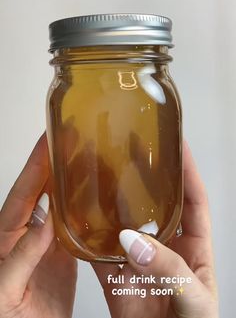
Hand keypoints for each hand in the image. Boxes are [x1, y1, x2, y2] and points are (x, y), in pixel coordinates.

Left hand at [0, 134, 76, 317]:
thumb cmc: (7, 315)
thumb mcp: (5, 287)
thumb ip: (22, 254)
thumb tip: (43, 221)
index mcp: (7, 234)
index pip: (24, 190)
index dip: (36, 163)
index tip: (48, 140)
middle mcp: (29, 231)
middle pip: (44, 188)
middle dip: (57, 162)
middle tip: (73, 139)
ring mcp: (49, 241)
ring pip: (62, 202)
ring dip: (74, 179)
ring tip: (89, 158)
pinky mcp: (66, 253)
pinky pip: (76, 222)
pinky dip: (86, 205)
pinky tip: (98, 195)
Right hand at [93, 142, 218, 317]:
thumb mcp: (195, 299)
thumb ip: (169, 269)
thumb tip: (134, 241)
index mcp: (193, 246)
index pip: (193, 199)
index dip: (187, 171)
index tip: (177, 145)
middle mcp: (165, 246)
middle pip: (156, 202)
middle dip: (147, 174)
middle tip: (134, 146)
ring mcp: (139, 259)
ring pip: (125, 221)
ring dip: (114, 199)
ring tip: (104, 170)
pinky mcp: (117, 276)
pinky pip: (100, 251)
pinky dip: (89, 236)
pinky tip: (80, 215)